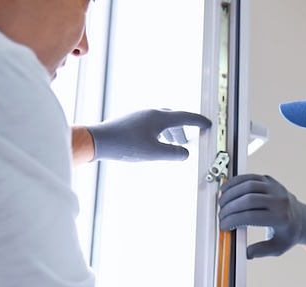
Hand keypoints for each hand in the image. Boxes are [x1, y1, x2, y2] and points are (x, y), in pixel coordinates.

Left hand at [86, 108, 210, 161]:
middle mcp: (150, 113)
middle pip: (174, 118)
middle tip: (191, 138)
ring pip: (163, 121)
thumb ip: (173, 154)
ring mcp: (140, 116)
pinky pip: (153, 124)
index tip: (207, 124)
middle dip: (184, 128)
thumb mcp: (154, 153)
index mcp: (159, 117)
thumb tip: (185, 154)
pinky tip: (156, 142)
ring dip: (172, 131)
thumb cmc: (125, 145)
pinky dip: (161, 132)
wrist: (99, 140)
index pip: (185, 117)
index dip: (198, 122)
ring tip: (175, 143)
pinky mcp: (131, 122)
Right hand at [218, 174, 305, 258]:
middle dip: (230, 208)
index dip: (234, 220)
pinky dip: (236, 181)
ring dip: (231, 193)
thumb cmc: (289, 233)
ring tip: (221, 203)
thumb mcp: (277, 248)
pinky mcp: (270, 181)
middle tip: (221, 215)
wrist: (302, 219)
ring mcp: (275, 188)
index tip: (224, 225)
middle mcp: (279, 200)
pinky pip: (250, 177)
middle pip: (248, 199)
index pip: (252, 216)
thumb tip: (246, 253)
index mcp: (281, 218)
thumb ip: (261, 251)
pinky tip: (227, 189)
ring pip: (248, 185)